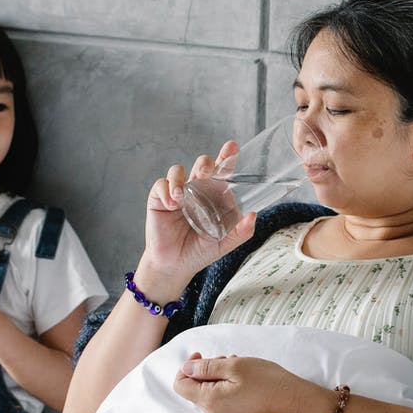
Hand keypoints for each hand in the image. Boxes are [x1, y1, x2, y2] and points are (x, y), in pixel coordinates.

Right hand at [140, 142, 256, 284]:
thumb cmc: (200, 251)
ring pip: (178, 171)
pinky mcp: (160, 198)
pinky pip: (161, 185)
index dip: (226, 156)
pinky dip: (166, 191)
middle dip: (204, 163)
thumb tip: (253, 215)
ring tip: (180, 197)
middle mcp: (197, 190)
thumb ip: (240, 231)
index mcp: (214, 196)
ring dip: (179, 179)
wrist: (175, 266)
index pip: (222, 172)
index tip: (232, 147)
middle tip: (204, 172)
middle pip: (202, 164)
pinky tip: (171, 205)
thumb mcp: (225, 243)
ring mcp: (178, 193)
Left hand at [172, 352, 311, 412]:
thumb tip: (186, 368)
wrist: (293, 400)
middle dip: (205, 370)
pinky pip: (220, 397)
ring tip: (236, 365)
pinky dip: (226, 383)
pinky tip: (241, 376)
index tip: (201, 356)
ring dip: (217, 375)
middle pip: (194, 388)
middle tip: (226, 359)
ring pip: (208, 391)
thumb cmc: (266, 381)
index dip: (187, 367)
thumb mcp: (234, 366)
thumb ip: (206, 367)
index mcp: (209, 401)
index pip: (180, 385)